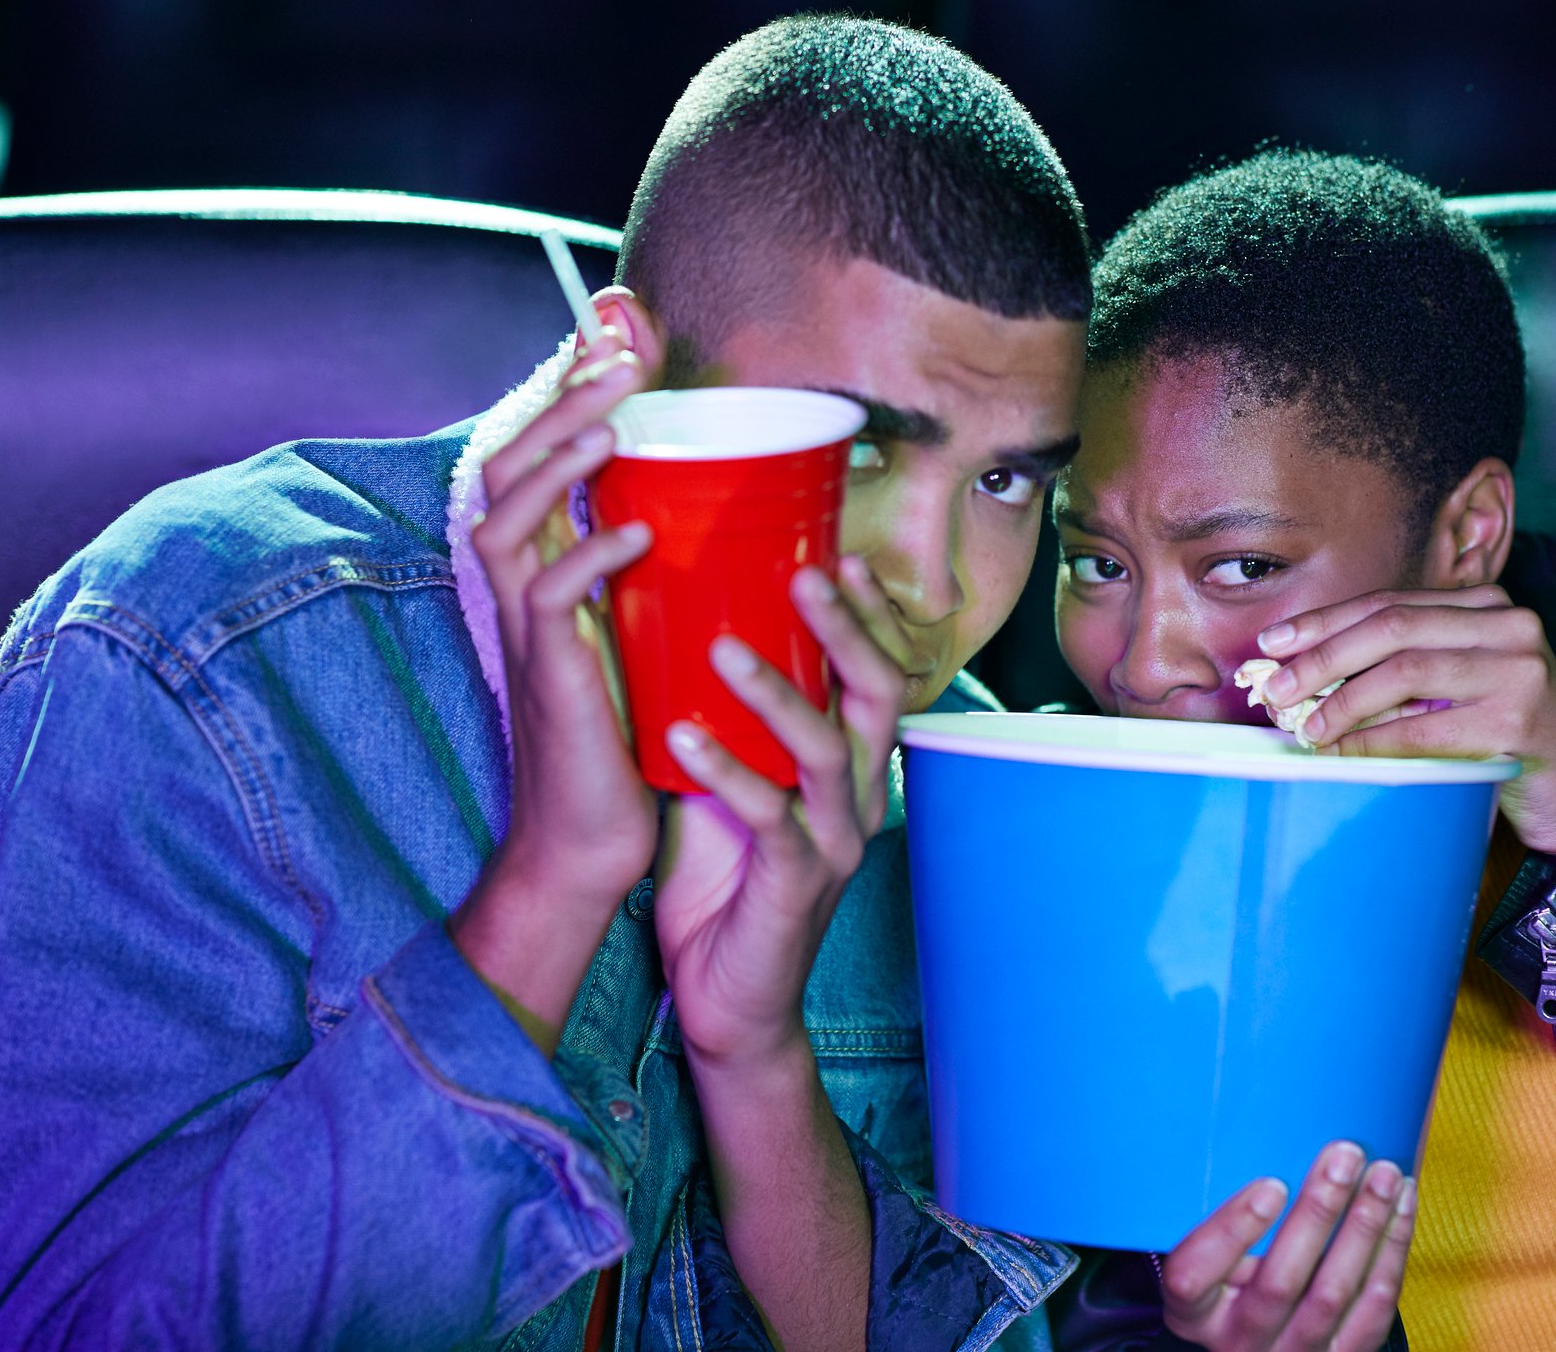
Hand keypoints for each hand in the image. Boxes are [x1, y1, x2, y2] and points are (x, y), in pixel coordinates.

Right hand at [450, 326, 659, 1037]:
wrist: (593, 839)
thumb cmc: (629, 734)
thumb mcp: (643, 631)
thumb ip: (656, 569)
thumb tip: (714, 504)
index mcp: (545, 566)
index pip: (539, 454)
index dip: (567, 389)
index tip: (615, 332)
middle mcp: (521, 585)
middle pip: (513, 461)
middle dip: (561, 397)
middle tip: (613, 344)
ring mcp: (525, 629)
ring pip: (512, 515)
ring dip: (561, 457)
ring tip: (613, 413)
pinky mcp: (546, 674)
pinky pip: (549, 599)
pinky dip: (588, 556)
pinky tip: (634, 527)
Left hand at [653, 560, 904, 1071]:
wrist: (727, 1001)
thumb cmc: (723, 884)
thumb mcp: (725, 784)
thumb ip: (722, 720)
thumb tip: (678, 634)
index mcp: (846, 767)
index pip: (877, 674)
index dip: (866, 615)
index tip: (836, 553)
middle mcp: (856, 797)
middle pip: (877, 696)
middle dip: (845, 630)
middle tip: (804, 573)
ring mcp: (834, 842)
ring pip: (828, 752)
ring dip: (778, 695)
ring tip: (724, 649)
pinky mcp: (797, 885)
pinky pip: (771, 819)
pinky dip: (729, 773)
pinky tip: (682, 738)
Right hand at [1161, 1142, 1414, 1351]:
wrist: (1261, 1343)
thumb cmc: (1228, 1281)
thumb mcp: (1206, 1259)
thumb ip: (1218, 1216)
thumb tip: (1261, 1127)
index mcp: (1193, 1313)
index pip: (1193, 1276)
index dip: (1232, 1231)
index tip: (1269, 1184)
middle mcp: (1240, 1340)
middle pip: (1281, 1281)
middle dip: (1318, 1212)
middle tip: (1343, 1157)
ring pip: (1337, 1294)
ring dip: (1366, 1226)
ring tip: (1383, 1174)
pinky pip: (1375, 1308)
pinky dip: (1392, 1252)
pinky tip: (1400, 1207)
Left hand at [1254, 585, 1555, 866]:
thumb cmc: (1505, 737)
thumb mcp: (1456, 684)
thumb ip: (1399, 664)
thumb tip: (1304, 667)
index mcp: (1487, 606)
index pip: (1390, 603)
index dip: (1324, 622)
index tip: (1274, 643)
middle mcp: (1509, 625)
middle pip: (1391, 628)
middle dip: (1322, 657)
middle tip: (1276, 687)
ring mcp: (1519, 670)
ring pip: (1403, 671)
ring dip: (1341, 700)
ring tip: (1306, 726)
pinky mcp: (1518, 722)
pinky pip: (1423, 727)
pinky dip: (1373, 740)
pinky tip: (1343, 750)